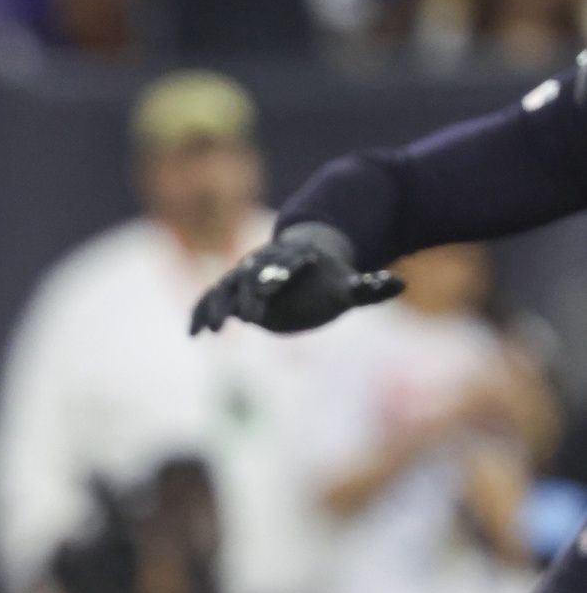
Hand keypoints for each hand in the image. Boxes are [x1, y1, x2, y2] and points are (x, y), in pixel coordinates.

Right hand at [190, 223, 402, 334]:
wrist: (301, 257)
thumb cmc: (328, 278)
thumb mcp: (350, 284)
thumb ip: (369, 286)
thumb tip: (399, 283)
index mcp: (293, 259)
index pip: (285, 264)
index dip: (280, 272)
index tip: (275, 285)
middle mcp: (263, 263)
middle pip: (251, 274)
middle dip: (248, 292)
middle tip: (247, 317)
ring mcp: (243, 275)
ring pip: (226, 287)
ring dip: (219, 306)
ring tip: (213, 330)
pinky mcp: (230, 289)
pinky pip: (211, 299)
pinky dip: (201, 313)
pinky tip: (194, 334)